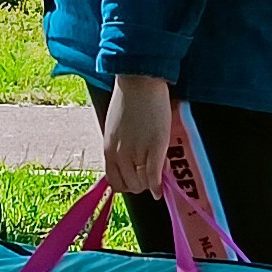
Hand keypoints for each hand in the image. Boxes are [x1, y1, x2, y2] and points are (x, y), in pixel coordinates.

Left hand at [104, 76, 171, 197]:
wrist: (139, 82)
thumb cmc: (128, 101)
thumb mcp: (116, 129)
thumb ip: (120, 148)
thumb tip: (131, 164)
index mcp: (109, 150)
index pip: (115, 182)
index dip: (127, 185)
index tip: (136, 181)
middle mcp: (120, 155)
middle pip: (130, 186)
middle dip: (141, 185)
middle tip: (150, 175)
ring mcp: (137, 152)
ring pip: (142, 183)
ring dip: (150, 183)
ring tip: (159, 171)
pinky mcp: (155, 147)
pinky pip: (154, 176)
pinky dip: (158, 186)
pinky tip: (162, 189)